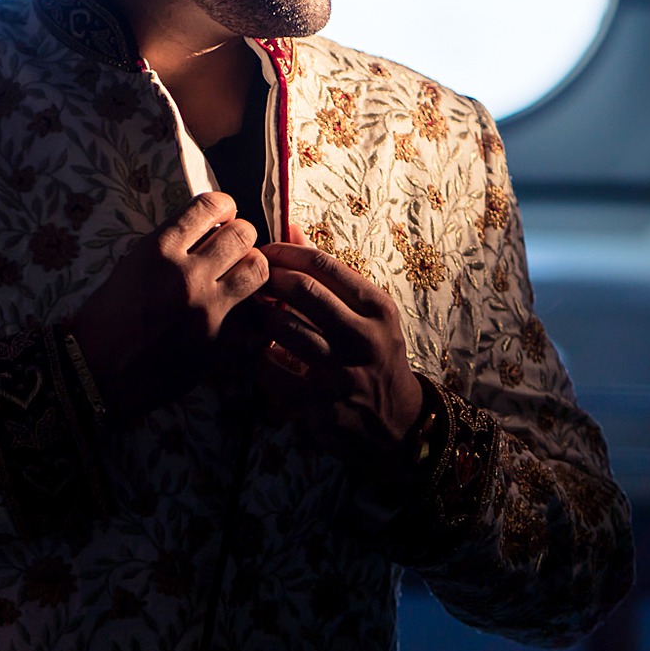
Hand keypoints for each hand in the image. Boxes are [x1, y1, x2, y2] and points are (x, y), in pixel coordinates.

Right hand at [65, 191, 270, 421]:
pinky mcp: (221, 344)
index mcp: (159, 250)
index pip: (210, 206)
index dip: (222, 207)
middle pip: (242, 234)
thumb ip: (170, 247)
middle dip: (239, 236)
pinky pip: (254, 316)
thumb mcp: (130, 266)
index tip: (222, 215)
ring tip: (237, 277)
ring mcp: (208, 311)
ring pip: (257, 269)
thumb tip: (206, 233)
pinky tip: (237, 315)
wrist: (96, 372)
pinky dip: (250, 312)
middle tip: (230, 248)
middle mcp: (188, 275)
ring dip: (249, 268)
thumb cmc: (105, 318)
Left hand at [240, 227, 423, 464]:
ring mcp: (342, 371)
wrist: (397, 421)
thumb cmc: (374, 354)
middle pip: (302, 290)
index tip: (265, 251)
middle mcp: (363, 337)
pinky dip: (259, 359)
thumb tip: (291, 229)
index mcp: (377, 308)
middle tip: (253, 278)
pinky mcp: (321, 403)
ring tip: (254, 313)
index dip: (285, 253)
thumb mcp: (367, 312)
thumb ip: (329, 274)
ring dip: (260, 317)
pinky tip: (260, 353)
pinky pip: (272, 371)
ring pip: (284, 328)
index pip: (323, 264)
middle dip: (269, 278)